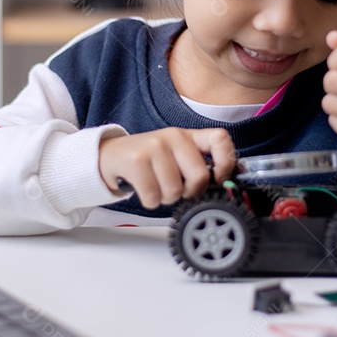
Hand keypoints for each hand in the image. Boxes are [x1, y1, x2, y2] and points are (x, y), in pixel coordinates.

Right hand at [99, 128, 235, 208]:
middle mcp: (173, 137)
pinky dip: (150, 201)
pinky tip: (144, 189)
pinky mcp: (136, 161)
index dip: (225, 162)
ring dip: (166, 198)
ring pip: (175, 190)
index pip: (220, 139)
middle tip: (178, 189)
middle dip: (189, 192)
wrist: (111, 154)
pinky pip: (154, 196)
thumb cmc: (148, 159)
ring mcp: (154, 147)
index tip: (218, 178)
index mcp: (187, 136)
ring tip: (156, 186)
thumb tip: (220, 184)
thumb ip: (196, 164)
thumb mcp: (175, 155)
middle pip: (199, 176)